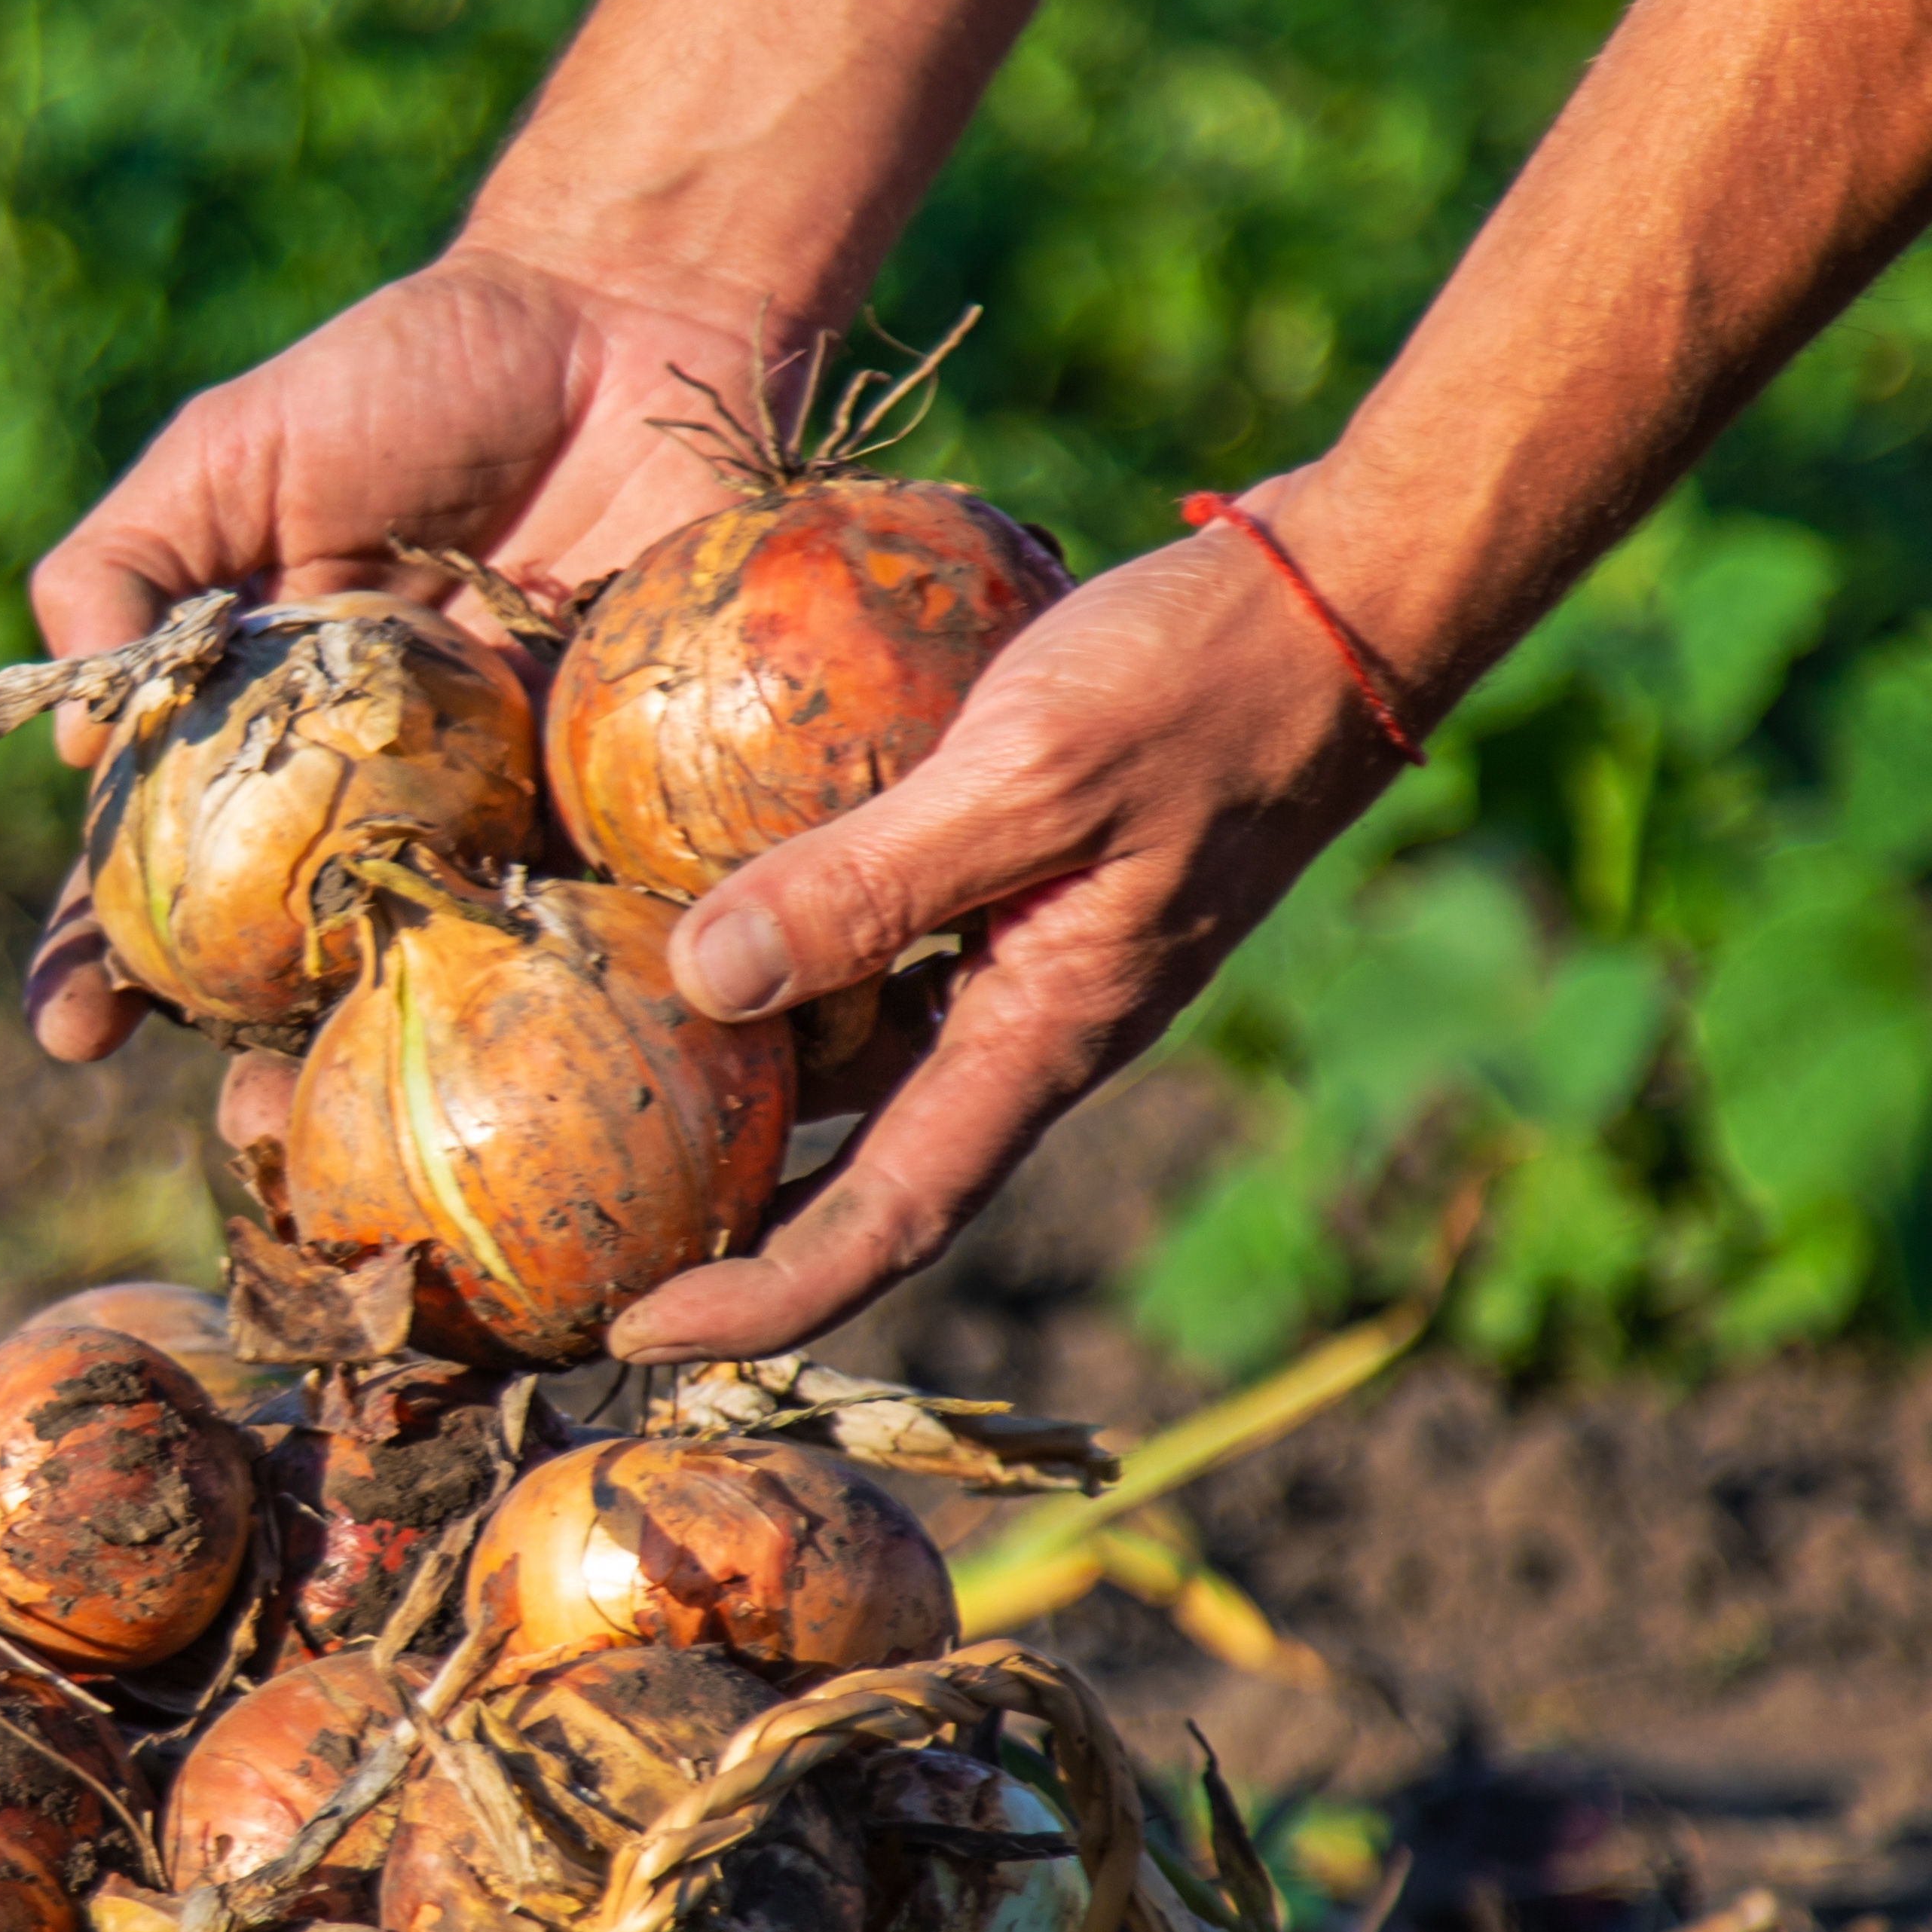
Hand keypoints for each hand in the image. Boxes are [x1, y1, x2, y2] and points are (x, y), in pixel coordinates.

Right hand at [22, 248, 802, 1063]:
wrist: (636, 315)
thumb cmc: (419, 369)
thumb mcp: (233, 445)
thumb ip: (128, 563)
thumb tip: (75, 724)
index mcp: (264, 743)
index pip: (160, 875)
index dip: (104, 958)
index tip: (70, 1029)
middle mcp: (379, 808)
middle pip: (296, 968)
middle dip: (253, 1060)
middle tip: (248, 1129)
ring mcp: (511, 820)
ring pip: (446, 976)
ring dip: (411, 1065)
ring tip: (386, 1133)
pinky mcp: (640, 808)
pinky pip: (608, 918)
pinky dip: (587, 989)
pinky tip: (569, 1056)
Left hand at [603, 490, 1412, 1361]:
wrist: (1343, 598)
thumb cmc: (1205, 680)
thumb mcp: (1031, 773)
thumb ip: (871, 882)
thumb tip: (703, 979)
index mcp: (1046, 1038)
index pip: (889, 1222)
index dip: (764, 1296)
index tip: (636, 1333)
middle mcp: (1030, 1022)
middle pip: (860, 1161)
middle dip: (732, 1208)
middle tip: (588, 1224)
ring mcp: (1029, 953)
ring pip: (860, 1050)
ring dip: (749, 1072)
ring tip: (607, 1072)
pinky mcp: (1020, 877)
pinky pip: (880, 943)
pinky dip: (791, 947)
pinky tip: (700, 908)